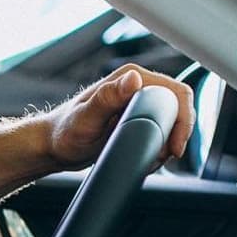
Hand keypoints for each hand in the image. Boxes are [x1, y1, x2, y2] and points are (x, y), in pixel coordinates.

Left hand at [43, 63, 194, 169]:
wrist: (54, 146)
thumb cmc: (64, 132)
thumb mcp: (86, 118)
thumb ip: (108, 98)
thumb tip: (133, 79)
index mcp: (129, 78)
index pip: (175, 92)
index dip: (183, 120)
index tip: (174, 146)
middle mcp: (136, 86)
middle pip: (178, 107)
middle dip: (177, 134)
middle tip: (162, 156)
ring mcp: (138, 102)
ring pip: (172, 120)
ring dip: (169, 142)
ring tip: (151, 158)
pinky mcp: (137, 117)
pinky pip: (162, 129)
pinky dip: (160, 146)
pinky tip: (146, 157)